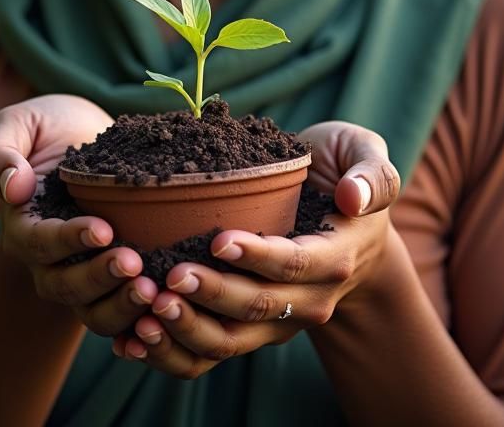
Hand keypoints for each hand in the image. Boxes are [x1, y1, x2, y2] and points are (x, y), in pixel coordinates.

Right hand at [0, 94, 159, 336]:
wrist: (82, 133)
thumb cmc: (46, 126)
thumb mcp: (18, 124)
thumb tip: (13, 189)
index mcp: (22, 224)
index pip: (39, 243)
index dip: (69, 241)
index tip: (104, 230)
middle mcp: (46, 258)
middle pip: (64, 286)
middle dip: (99, 279)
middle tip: (135, 264)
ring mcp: (78, 271)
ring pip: (91, 308)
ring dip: (120, 305)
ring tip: (152, 290)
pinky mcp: (110, 275)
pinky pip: (118, 310)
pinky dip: (137, 319)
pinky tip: (163, 310)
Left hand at [113, 121, 398, 377]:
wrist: (345, 219)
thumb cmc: (345, 172)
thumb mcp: (365, 154)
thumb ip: (371, 172)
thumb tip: (353, 196)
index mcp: (335, 256)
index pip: (295, 263)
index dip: (259, 256)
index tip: (218, 239)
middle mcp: (309, 298)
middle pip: (259, 307)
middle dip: (212, 294)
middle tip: (169, 276)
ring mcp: (279, 319)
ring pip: (231, 340)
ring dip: (187, 328)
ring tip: (146, 306)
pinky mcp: (250, 325)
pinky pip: (211, 350)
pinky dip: (173, 350)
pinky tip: (133, 338)